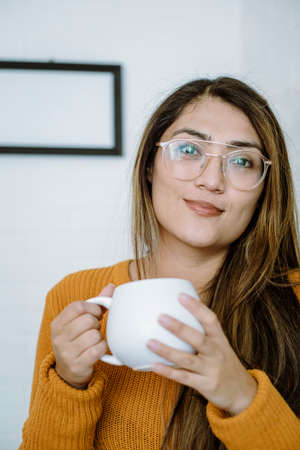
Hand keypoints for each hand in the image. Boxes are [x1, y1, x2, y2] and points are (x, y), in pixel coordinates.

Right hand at [51, 284, 114, 388]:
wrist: (69, 372)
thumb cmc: (76, 341)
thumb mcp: (79, 322)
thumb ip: (95, 304)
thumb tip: (111, 287)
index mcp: (57, 323)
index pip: (78, 306)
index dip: (93, 309)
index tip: (96, 315)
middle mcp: (58, 337)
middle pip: (88, 320)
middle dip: (96, 324)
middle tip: (94, 330)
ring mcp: (66, 352)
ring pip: (94, 335)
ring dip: (99, 338)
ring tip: (93, 342)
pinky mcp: (76, 365)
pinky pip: (98, 350)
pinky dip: (102, 349)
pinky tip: (97, 351)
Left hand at [147, 293, 257, 415]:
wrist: (243, 393)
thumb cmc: (224, 363)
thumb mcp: (219, 345)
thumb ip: (203, 333)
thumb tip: (178, 311)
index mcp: (220, 339)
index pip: (210, 320)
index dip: (196, 307)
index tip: (181, 296)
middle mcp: (217, 353)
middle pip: (198, 339)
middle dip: (179, 328)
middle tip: (160, 317)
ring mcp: (212, 370)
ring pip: (187, 360)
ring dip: (167, 351)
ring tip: (150, 342)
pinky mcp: (206, 386)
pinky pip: (184, 378)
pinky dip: (168, 372)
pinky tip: (154, 365)